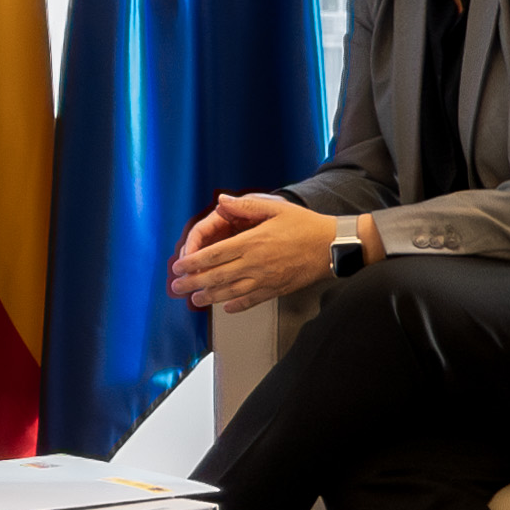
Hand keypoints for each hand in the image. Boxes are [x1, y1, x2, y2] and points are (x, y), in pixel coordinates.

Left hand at [166, 192, 353, 313]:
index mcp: (252, 242)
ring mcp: (266, 280)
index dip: (193, 262)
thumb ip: (246, 206)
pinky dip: (237, 305)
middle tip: (176, 288)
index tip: (178, 267)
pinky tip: (226, 308)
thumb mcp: (276, 208)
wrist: (333, 247)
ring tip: (195, 299)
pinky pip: (253, 300)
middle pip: (217, 277)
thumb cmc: (305, 225)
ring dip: (210, 297)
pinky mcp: (277, 289)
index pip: (214, 255)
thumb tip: (221, 201)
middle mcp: (255, 264)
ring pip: (231, 292)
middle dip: (193, 283)